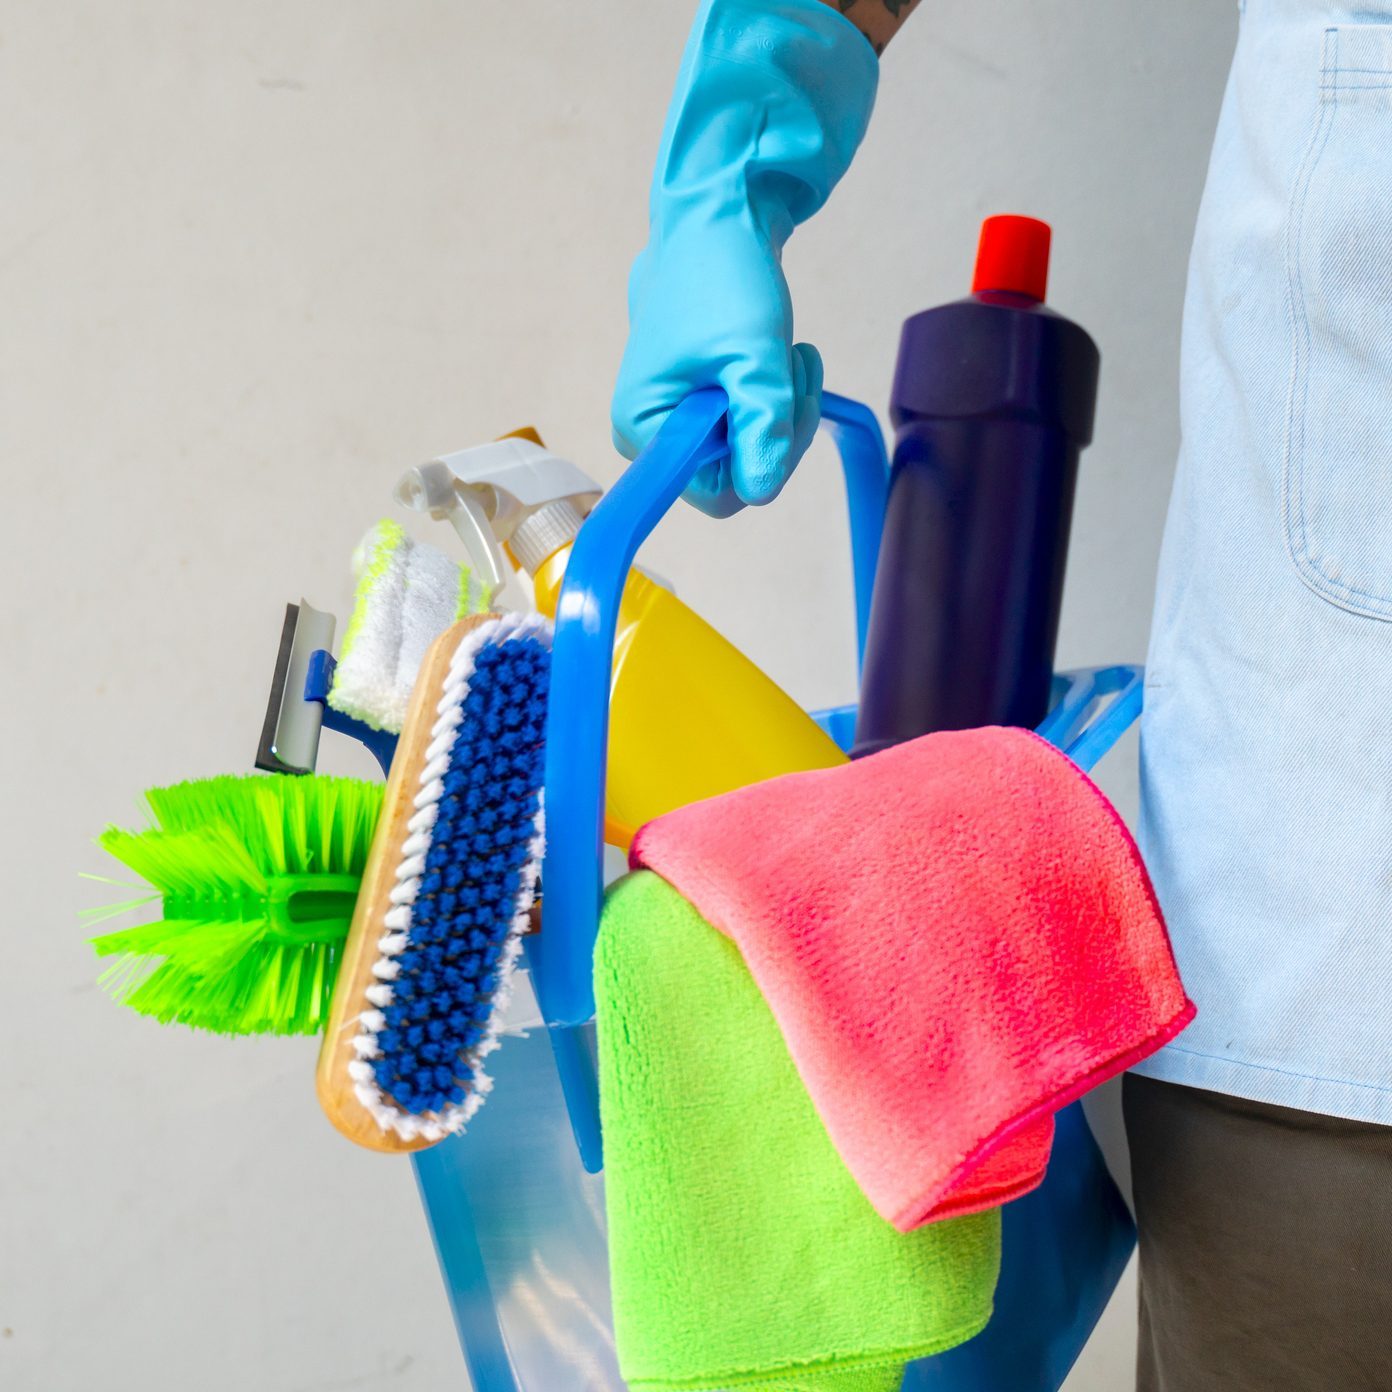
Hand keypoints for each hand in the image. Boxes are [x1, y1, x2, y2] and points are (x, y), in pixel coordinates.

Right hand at [610, 0, 877, 517]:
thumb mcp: (753, 359)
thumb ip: (760, 428)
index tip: (783, 407)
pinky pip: (744, 421)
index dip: (761, 461)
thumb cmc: (723, 279)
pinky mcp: (694, 397)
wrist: (716, 213)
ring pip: (747, 447)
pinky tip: (780, 357)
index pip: (716, 493)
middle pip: (734, 472)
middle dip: (778, 427)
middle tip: (795, 369)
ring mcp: (671, 414)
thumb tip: (761, 493)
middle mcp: (648, 432)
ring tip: (790, 353)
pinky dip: (772, 394)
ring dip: (783, 406)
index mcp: (644, 429)